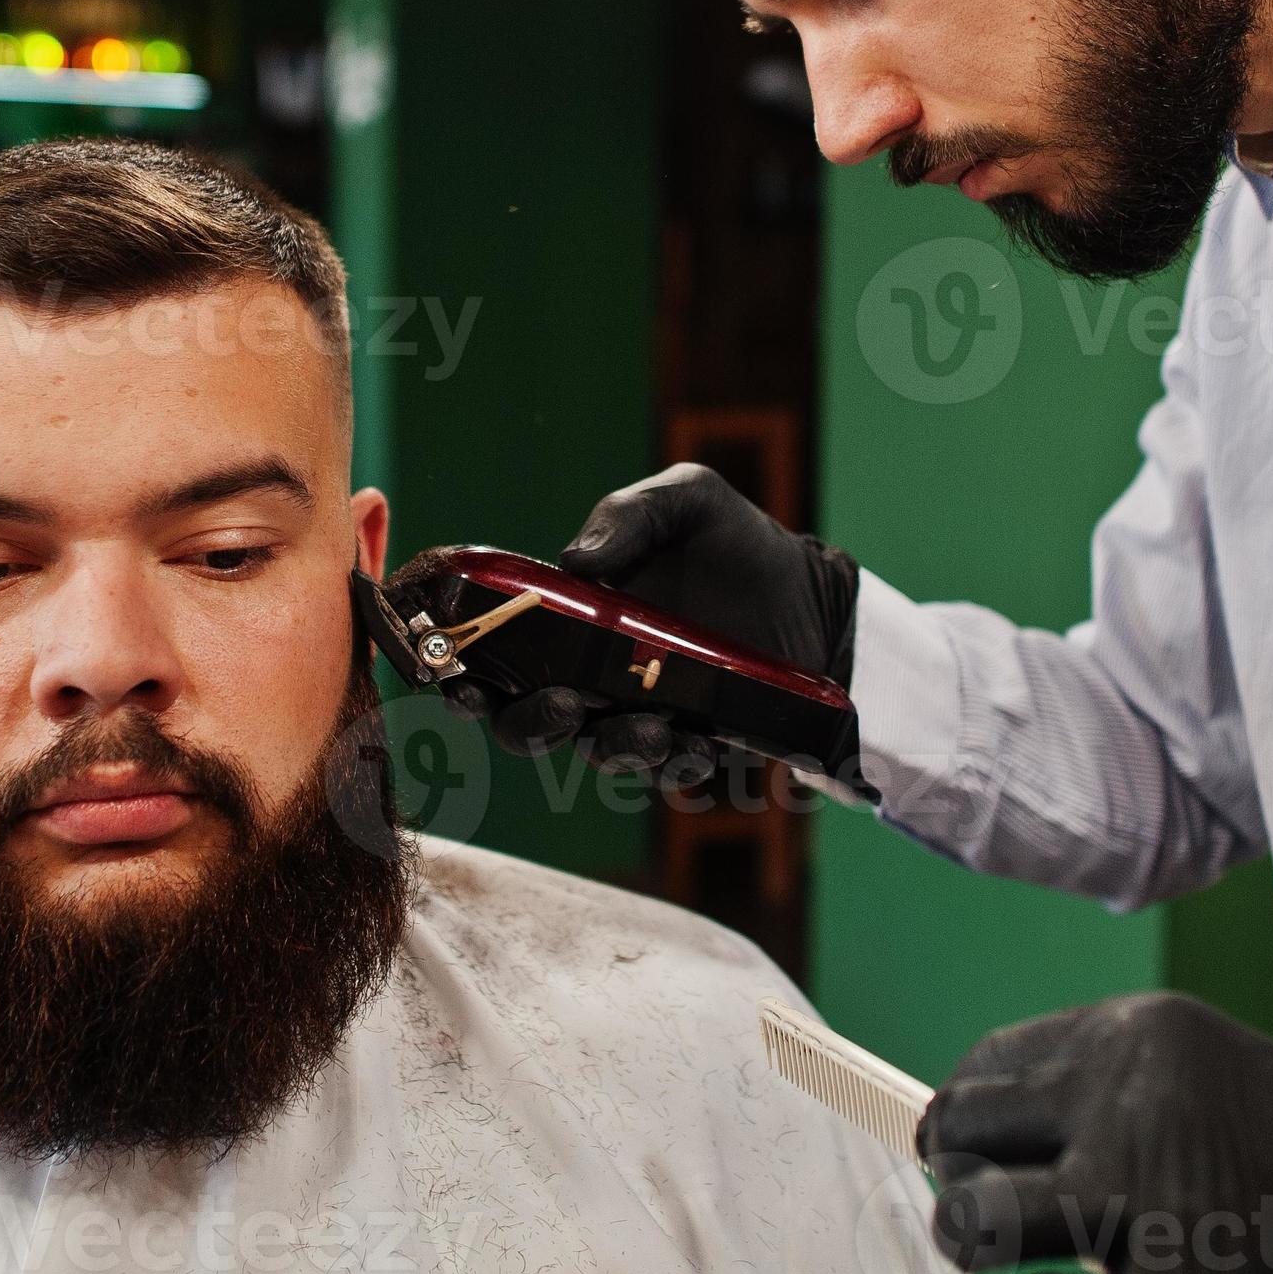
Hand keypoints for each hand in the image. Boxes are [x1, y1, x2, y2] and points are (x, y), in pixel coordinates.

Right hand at [486, 463, 859, 785]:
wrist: (814, 594)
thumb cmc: (735, 542)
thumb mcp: (687, 501)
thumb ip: (630, 514)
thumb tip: (574, 561)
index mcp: (567, 620)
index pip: (492, 654)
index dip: (462, 671)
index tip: (458, 678)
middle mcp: (589, 675)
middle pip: (524, 721)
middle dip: (524, 725)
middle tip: (560, 706)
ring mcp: (637, 714)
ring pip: (594, 753)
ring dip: (609, 748)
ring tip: (649, 726)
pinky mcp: (690, 743)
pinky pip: (665, 773)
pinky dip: (671, 764)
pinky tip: (691, 740)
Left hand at [921, 994, 1272, 1273]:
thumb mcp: (1215, 1081)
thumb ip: (1113, 1092)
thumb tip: (981, 1132)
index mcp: (1144, 1036)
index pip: (992, 1066)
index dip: (969, 1119)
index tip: (969, 1151)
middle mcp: (1134, 1098)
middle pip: (965, 1131)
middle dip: (960, 1179)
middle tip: (983, 1217)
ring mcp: (1151, 1199)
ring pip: (978, 1218)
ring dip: (982, 1249)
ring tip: (1015, 1270)